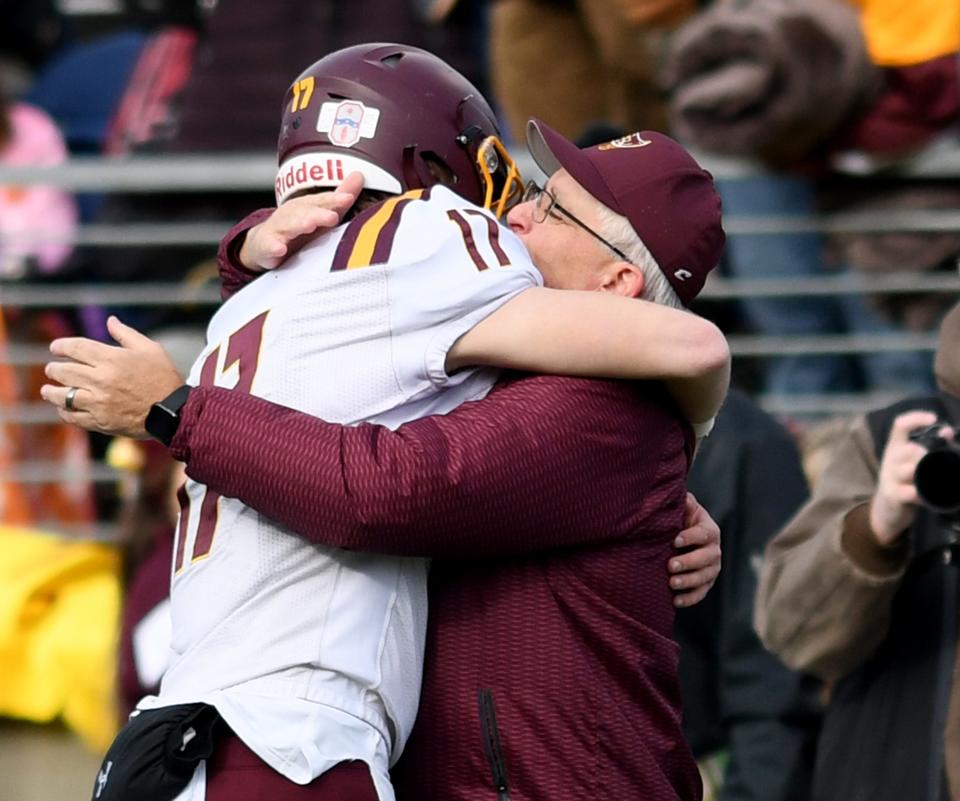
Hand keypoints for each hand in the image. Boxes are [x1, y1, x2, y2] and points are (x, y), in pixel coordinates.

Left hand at [40, 316, 184, 437]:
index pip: (75, 348)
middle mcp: (101, 379)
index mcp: (111, 359)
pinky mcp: (100, 421)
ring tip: (47, 390)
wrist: (174, 411)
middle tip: (51, 369)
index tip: (55, 348)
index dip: (61, 346)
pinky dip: (64, 411)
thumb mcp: (150, 349)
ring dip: (51, 391)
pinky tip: (63, 408)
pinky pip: (73, 416)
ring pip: (62, 395)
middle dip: (53, 369)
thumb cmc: (164, 377)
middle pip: (64, 371)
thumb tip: (110, 321)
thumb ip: (126, 334)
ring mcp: (99, 402)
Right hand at [240, 172, 364, 269]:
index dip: (335, 200)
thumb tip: (359, 176)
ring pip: (288, 226)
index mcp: (307, 206)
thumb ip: (338, 200)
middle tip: (332, 217)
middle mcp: (292, 214)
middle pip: (306, 213)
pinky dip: (274, 247)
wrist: (264, 242)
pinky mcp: (267, 246)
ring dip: (298, 225)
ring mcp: (279, 229)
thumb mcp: (318, 213)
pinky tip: (280, 249)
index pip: (322, 201)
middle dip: (318, 214)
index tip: (348, 197)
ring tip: (308, 226)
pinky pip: (270, 246)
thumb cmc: (297, 228)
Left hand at [669, 493, 721, 607]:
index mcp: (710, 530)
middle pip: (707, 558)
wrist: (680, 539)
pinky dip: (689, 598)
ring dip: (689, 581)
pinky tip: (675, 601)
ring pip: (705, 577)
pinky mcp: (706, 583)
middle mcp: (714, 550)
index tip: (674, 540)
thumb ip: (683, 502)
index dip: (691, 537)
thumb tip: (683, 495)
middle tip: (670, 565)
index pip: (704, 534)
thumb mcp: (682, 509)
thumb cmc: (679, 520)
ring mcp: (712, 568)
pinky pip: (701, 593)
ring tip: (671, 583)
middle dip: (689, 562)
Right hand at [869, 410, 950, 546]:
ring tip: (933, 483)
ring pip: (910, 470)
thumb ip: (930, 447)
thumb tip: (948, 432)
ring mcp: (890, 478)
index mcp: (895, 447)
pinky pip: (911, 492)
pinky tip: (927, 497)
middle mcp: (890, 459)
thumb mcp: (912, 462)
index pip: (900, 425)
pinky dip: (923, 494)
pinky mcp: (893, 495)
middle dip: (927, 455)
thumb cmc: (905, 481)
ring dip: (925, 475)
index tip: (934, 419)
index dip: (916, 418)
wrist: (886, 509)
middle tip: (937, 465)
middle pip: (910, 449)